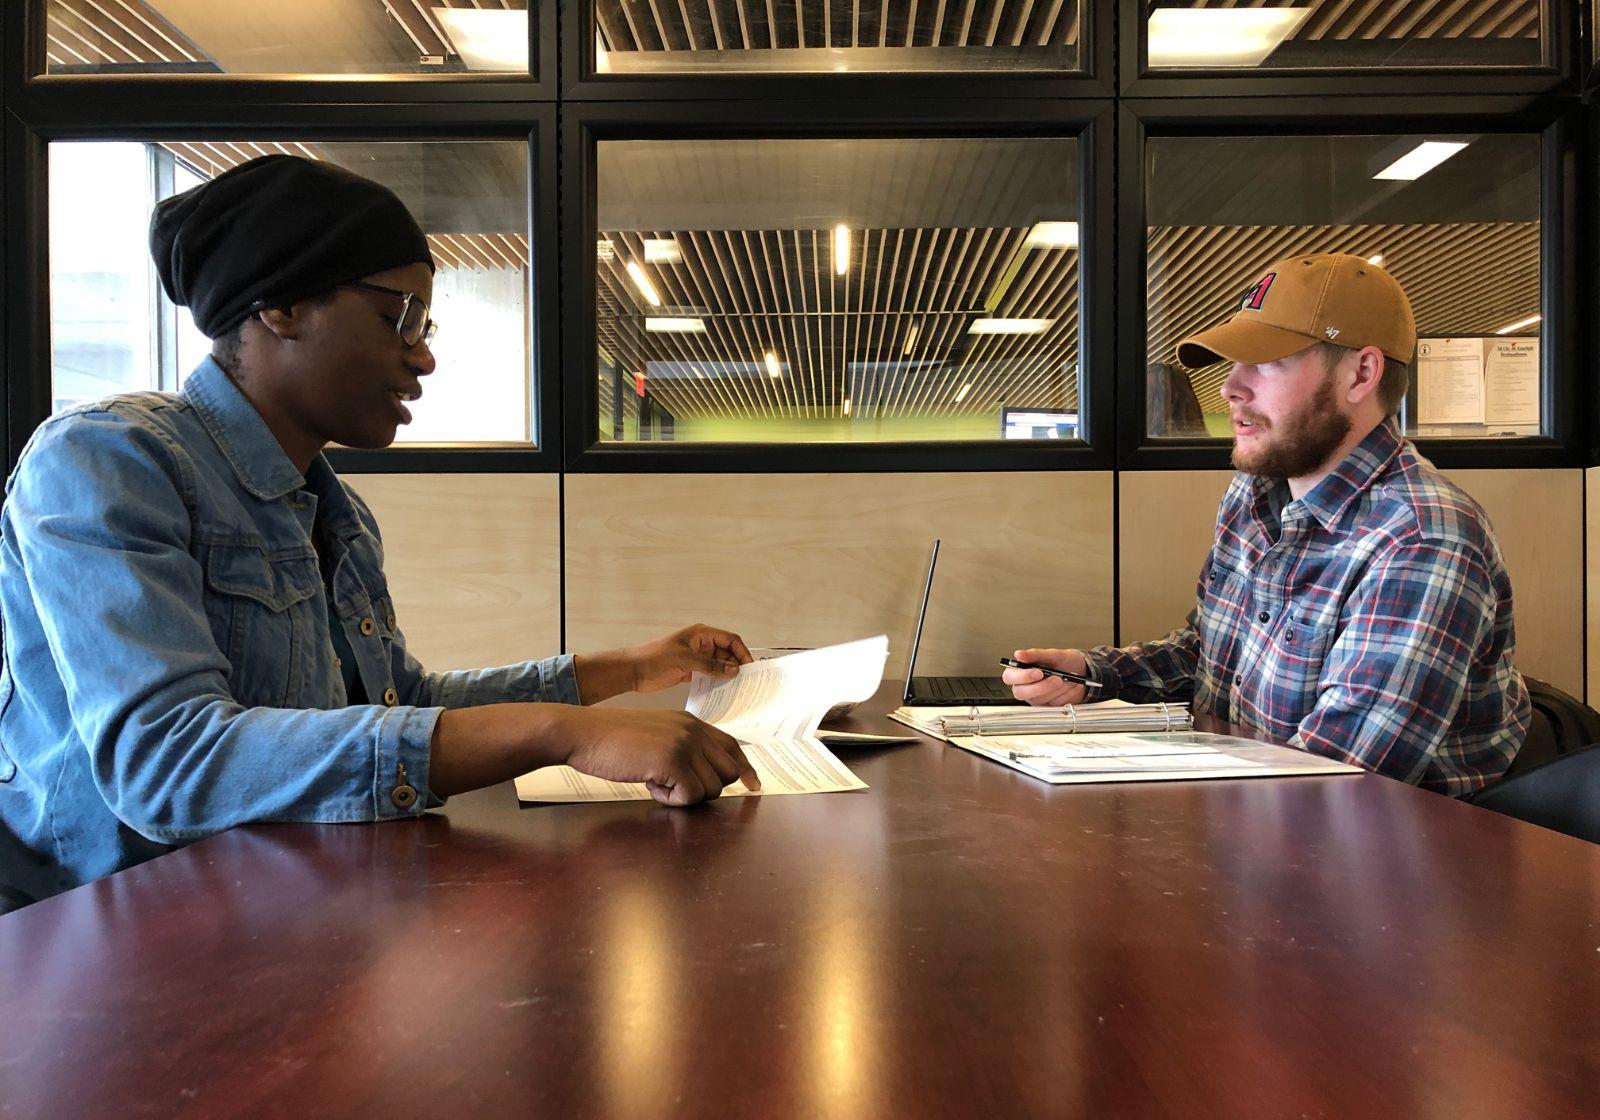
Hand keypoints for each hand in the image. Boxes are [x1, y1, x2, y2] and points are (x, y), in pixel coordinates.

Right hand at [561, 708, 761, 805]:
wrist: (585, 734)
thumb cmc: (613, 740)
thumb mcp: (657, 735)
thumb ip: (682, 746)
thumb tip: (704, 774)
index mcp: (691, 722)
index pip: (732, 746)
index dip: (744, 769)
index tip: (754, 785)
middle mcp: (693, 730)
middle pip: (728, 772)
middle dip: (708, 788)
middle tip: (677, 787)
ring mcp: (685, 744)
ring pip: (712, 789)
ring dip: (685, 796)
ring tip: (656, 783)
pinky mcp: (672, 760)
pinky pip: (690, 796)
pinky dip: (671, 800)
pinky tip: (650, 786)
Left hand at [625, 623, 754, 693]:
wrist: (633, 671)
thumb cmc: (654, 658)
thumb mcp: (685, 661)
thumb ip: (710, 666)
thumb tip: (733, 669)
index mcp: (701, 634)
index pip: (730, 640)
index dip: (742, 652)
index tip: (750, 667)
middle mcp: (701, 644)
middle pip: (727, 653)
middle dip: (737, 665)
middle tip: (746, 681)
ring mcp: (697, 658)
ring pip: (720, 665)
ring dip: (727, 675)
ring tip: (737, 688)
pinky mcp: (691, 671)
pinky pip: (710, 675)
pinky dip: (717, 682)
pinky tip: (723, 691)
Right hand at [1002, 647, 1091, 705]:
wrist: (1080, 671)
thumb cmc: (1063, 662)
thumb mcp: (1052, 655)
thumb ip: (1035, 654)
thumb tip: (1019, 654)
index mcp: (1020, 672)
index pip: (1009, 677)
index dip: (1022, 676)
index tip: (1038, 672)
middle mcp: (1025, 687)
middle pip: (1021, 693)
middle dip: (1041, 686)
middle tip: (1057, 678)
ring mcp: (1036, 699)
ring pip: (1041, 699)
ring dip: (1059, 688)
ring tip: (1070, 677)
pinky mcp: (1048, 707)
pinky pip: (1054, 704)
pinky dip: (1067, 694)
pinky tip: (1073, 685)